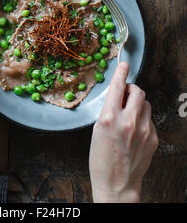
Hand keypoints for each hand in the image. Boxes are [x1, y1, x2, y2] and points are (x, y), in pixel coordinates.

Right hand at [89, 62, 158, 202]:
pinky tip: (134, 130)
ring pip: (146, 103)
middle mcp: (128, 121)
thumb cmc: (102, 160)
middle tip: (125, 94)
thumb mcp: (97, 130)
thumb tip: (117, 96)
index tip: (124, 64)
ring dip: (137, 103)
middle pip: (137, 91)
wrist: (117, 185)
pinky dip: (142, 119)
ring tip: (129, 115)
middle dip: (131, 89)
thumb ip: (108, 110)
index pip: (118, 86)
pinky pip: (149, 118)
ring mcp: (143, 130)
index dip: (121, 72)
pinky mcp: (153, 138)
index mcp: (109, 118)